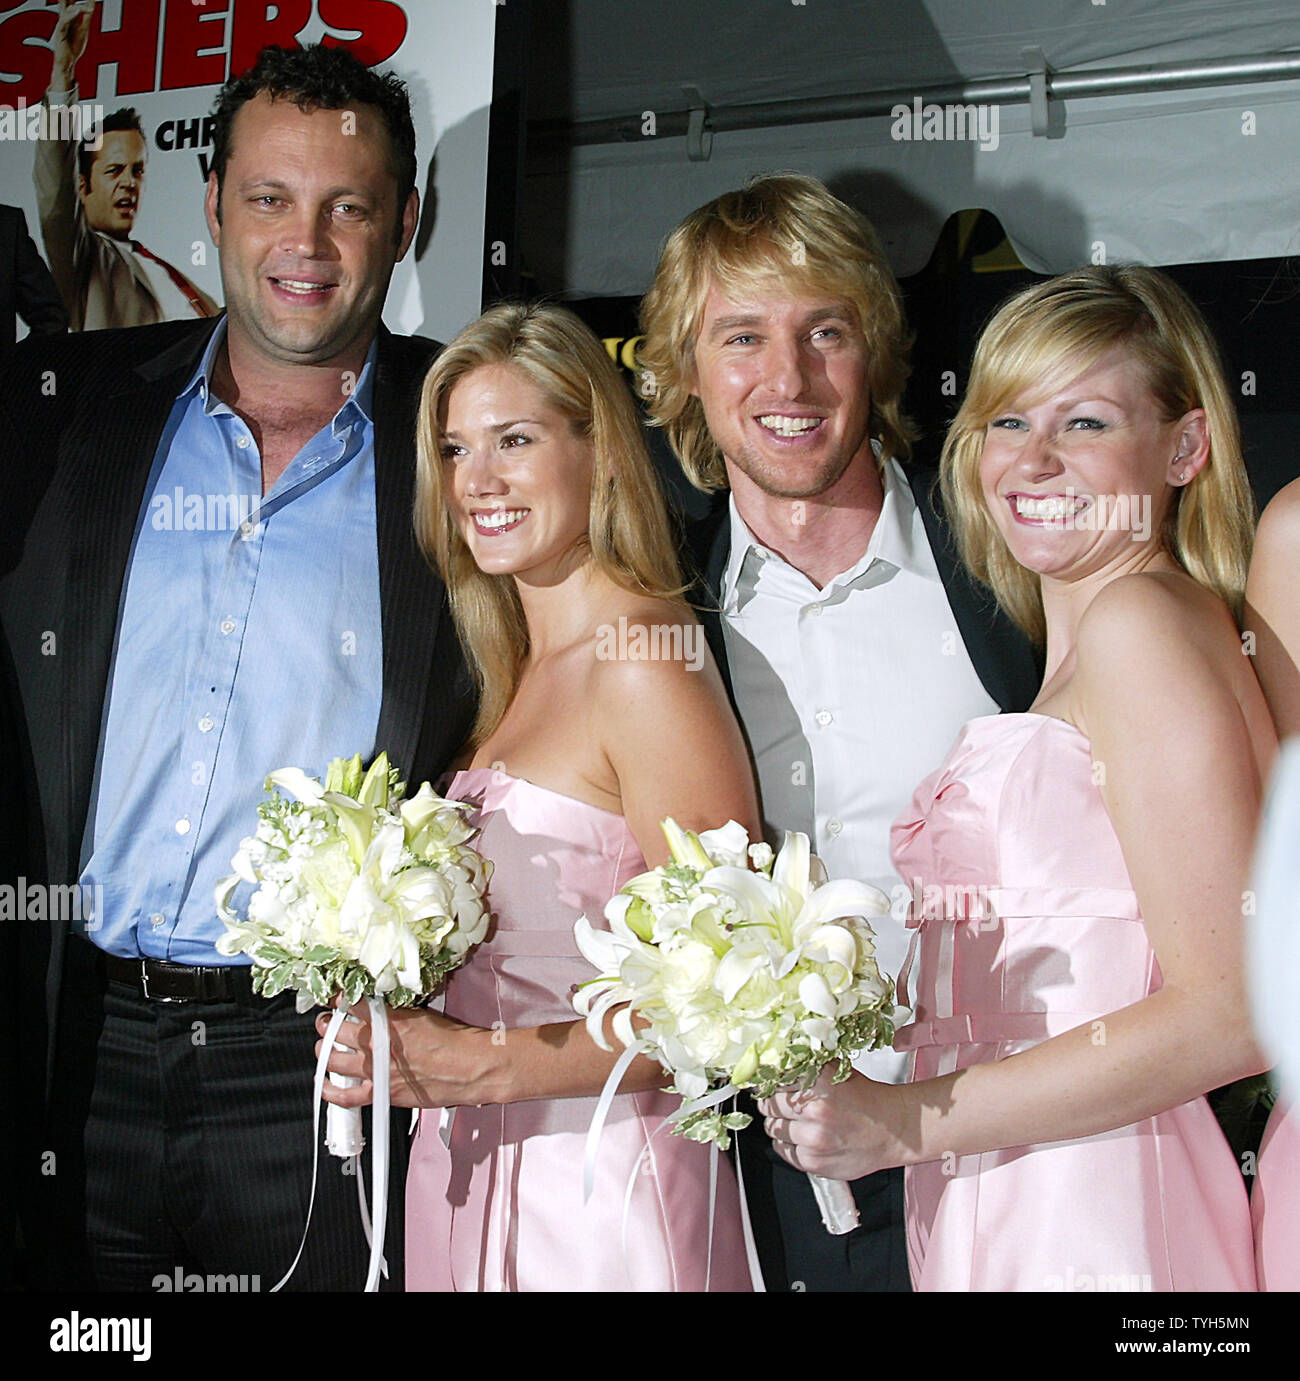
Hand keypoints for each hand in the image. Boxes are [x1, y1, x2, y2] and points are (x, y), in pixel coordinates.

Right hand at [52, 1, 95, 87]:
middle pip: (65, 3)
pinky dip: (70, 16)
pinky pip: (64, 23)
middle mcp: (63, 20)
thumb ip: (86, 17)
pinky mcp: (60, 34)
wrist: (67, 63)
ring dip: (74, 5)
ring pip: (66, 11)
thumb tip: (92, 5)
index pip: (71, 2)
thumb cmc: (73, 46)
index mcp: (69, 18)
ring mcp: (61, 26)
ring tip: (84, 4)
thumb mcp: (83, 29)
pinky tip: (76, 10)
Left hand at [314, 999, 501, 1109]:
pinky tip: (325, 1084)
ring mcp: (373, 1070)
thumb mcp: (421, 1015)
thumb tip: (381, 1012)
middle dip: (327, 1024)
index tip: (335, 1000)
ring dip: (324, 1051)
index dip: (338, 1000)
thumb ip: (395, 1014)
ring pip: (332, 1059)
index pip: (350, 1003)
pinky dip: (330, 1091)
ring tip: (325, 1047)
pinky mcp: (379, 1093)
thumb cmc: (453, 1041)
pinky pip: (344, 1096)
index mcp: (385, 1020)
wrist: (469, 1067)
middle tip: (327, 1023)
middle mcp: (375, 1044)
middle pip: (334, 1030)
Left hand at [758, 1067, 899, 1180]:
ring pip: (773, 1129)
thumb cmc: (866, 1099)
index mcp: (820, 1083)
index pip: (774, 1081)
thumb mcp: (837, 1071)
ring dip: (778, 1124)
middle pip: (769, 1105)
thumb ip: (808, 1067)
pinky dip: (787, 1144)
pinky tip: (801, 1138)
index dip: (771, 1083)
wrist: (893, 1130)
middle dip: (772, 1104)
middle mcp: (815, 1111)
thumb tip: (776, 1064)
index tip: (769, 1085)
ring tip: (795, 1122)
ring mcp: (813, 1139)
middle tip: (779, 1103)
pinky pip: (782, 1151)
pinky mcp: (813, 1162)